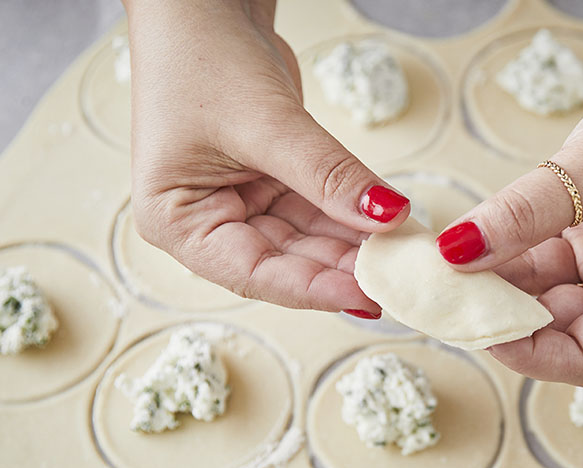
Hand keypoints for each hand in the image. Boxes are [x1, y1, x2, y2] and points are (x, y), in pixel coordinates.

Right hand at [124, 0, 408, 315]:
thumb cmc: (203, 54)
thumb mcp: (269, 123)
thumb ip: (329, 177)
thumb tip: (386, 217)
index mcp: (177, 222)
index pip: (254, 274)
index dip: (315, 290)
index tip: (369, 297)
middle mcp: (206, 221)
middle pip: (285, 263)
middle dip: (343, 268)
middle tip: (401, 276)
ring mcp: (240, 202)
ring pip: (308, 241)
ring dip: (355, 247)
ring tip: (405, 254)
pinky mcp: (271, 182)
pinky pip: (318, 211)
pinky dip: (352, 217)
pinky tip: (391, 227)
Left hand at [435, 29, 582, 384]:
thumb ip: (520, 216)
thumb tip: (455, 252)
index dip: (530, 355)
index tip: (480, 328)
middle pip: (558, 333)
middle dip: (506, 318)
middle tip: (452, 295)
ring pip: (540, 298)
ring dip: (499, 286)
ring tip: (452, 266)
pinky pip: (537, 263)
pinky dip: (505, 255)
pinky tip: (470, 243)